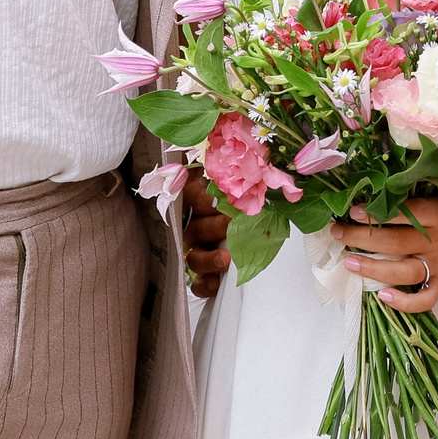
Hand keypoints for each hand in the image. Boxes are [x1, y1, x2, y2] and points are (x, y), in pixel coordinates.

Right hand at [181, 172, 231, 298]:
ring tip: (225, 258)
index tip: (225, 200)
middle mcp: (191, 225)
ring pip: (194, 257)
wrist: (234, 213)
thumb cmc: (230, 194)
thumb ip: (232, 168)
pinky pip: (196, 282)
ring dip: (209, 258)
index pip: (195, 199)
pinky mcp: (201, 271)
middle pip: (196, 229)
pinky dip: (205, 285)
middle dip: (215, 227)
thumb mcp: (227, 178)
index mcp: (193, 200)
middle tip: (232, 224)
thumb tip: (246, 153)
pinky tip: (216, 284)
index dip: (208, 201)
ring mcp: (194, 249)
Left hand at [333, 196, 437, 313]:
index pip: (404, 214)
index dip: (376, 214)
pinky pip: (426, 298)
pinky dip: (405, 302)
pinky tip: (383, 296)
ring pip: (404, 272)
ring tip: (349, 263)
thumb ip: (413, 191)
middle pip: (396, 243)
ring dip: (373, 268)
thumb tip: (373, 190)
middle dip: (362, 238)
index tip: (351, 211)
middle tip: (337, 233)